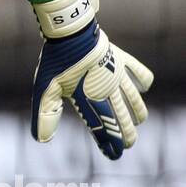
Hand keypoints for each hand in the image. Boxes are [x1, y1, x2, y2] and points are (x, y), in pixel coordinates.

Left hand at [30, 0, 152, 159]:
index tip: (114, 155)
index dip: (108, 143)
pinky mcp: (120, 59)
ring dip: (137, 113)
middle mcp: (107, 91)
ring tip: (139, 121)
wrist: (70, 32)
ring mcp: (116, 75)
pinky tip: (145, 88)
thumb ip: (45, 115)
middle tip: (128, 144)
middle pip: (121, 118)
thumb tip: (42, 140)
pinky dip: (143, 81)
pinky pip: (138, 72)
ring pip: (133, 99)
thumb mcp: (45, 89)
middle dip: (126, 134)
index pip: (102, 128)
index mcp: (89, 100)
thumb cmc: (55, 61)